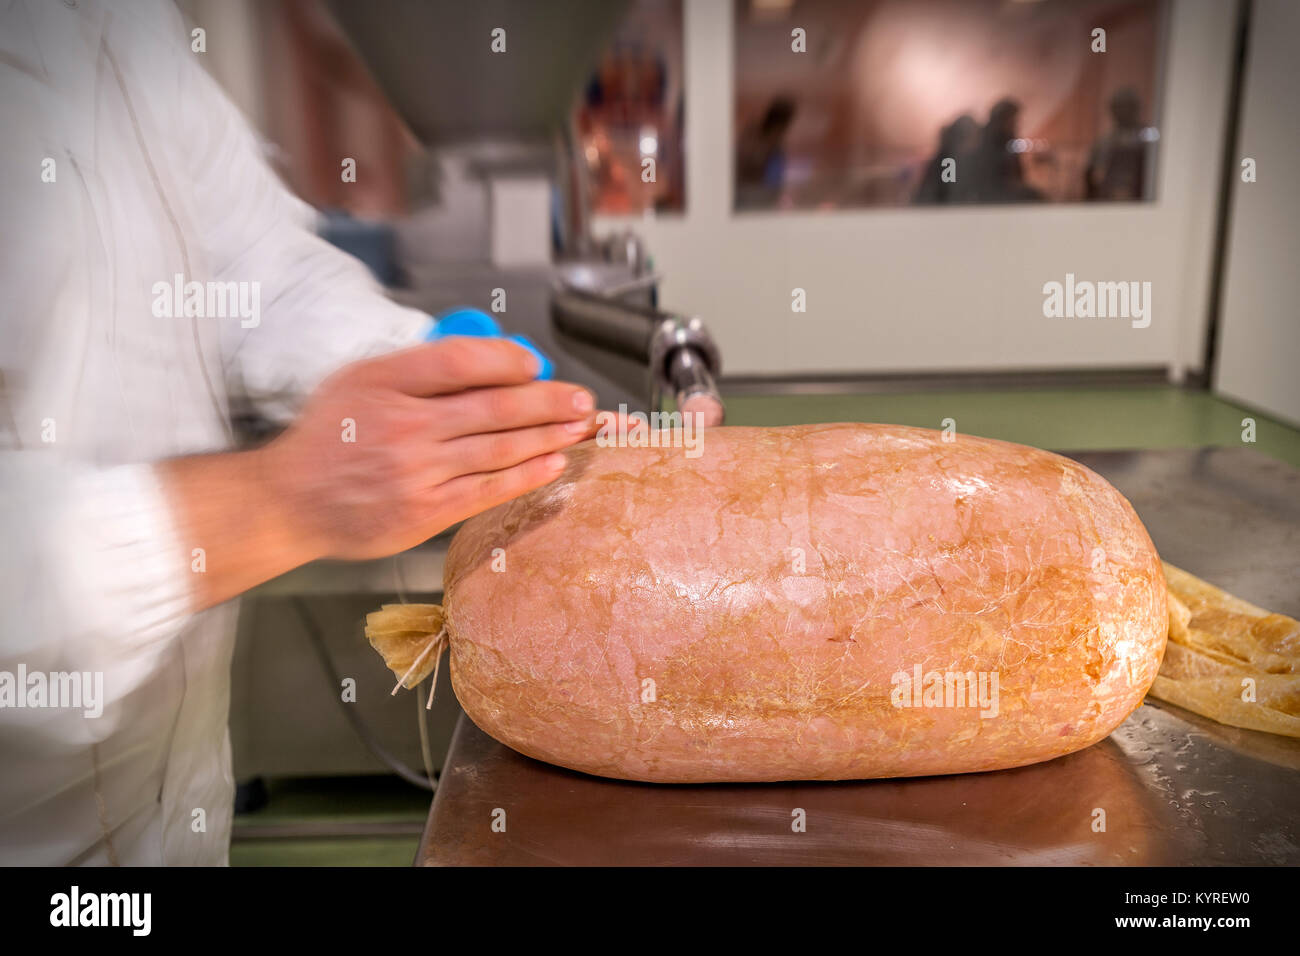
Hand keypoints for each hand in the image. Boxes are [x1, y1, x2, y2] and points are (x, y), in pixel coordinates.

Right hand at [257, 337, 594, 560]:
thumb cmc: (329, 437)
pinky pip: (487, 489)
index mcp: (384, 380)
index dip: (506, 359)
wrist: (288, 500)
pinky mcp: (424, 512)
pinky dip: (526, 475)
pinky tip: (555, 463)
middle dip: (549, 400)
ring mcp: (415, 471)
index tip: (535, 362)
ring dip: (550, 436)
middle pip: (493, 405)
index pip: (459, 360)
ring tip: (583, 426)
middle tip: (583, 398)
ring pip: (499, 447)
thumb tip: (491, 359)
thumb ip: (418, 367)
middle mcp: (402, 424)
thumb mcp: (360, 380)